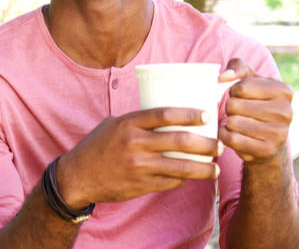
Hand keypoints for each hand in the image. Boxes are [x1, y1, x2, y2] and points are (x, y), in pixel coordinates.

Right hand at [54, 108, 221, 207]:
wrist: (78, 176)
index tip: (207, 116)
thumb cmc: (97, 146)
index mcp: (129, 123)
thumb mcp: (114, 124)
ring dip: (203, 168)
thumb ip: (139, 120)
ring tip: (215, 168)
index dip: (190, 114)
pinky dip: (184, 179)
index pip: (165, 114)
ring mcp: (138, 166)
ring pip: (180, 167)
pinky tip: (191, 176)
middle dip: (206, 144)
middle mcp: (135, 144)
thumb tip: (170, 114)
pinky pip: (170, 182)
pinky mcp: (140, 185)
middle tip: (220, 144)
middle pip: (180, 141)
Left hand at [218, 58, 293, 163]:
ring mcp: (278, 133)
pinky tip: (232, 133)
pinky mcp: (267, 150)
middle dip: (230, 107)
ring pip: (232, 122)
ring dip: (228, 122)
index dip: (233, 91)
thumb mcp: (251, 80)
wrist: (268, 140)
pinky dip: (225, 136)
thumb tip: (224, 76)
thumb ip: (238, 67)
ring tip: (237, 122)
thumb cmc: (256, 103)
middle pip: (234, 105)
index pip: (241, 87)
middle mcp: (285, 112)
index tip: (240, 96)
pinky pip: (232, 139)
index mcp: (283, 90)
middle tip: (238, 112)